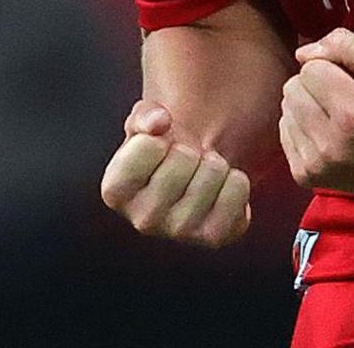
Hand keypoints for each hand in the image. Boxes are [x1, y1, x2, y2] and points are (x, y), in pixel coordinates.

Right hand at [99, 99, 251, 245]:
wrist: (192, 176)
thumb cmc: (161, 148)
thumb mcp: (144, 123)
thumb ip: (146, 116)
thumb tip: (158, 121)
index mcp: (116, 191)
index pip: (149, 145)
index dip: (161, 135)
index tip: (159, 146)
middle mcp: (143, 219)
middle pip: (184, 159)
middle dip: (190, 149)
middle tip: (185, 161)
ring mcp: (179, 231)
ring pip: (213, 173)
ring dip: (214, 163)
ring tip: (201, 173)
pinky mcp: (214, 236)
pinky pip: (238, 189)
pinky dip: (236, 179)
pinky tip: (220, 188)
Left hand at [278, 29, 353, 196]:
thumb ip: (343, 45)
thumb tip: (302, 54)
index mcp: (353, 114)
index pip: (310, 69)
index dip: (331, 67)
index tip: (353, 82)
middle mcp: (331, 144)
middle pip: (292, 89)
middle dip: (315, 85)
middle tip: (345, 98)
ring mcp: (317, 165)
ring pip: (286, 110)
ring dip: (307, 106)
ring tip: (338, 116)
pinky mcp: (306, 177)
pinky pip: (285, 134)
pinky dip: (303, 128)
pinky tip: (328, 133)